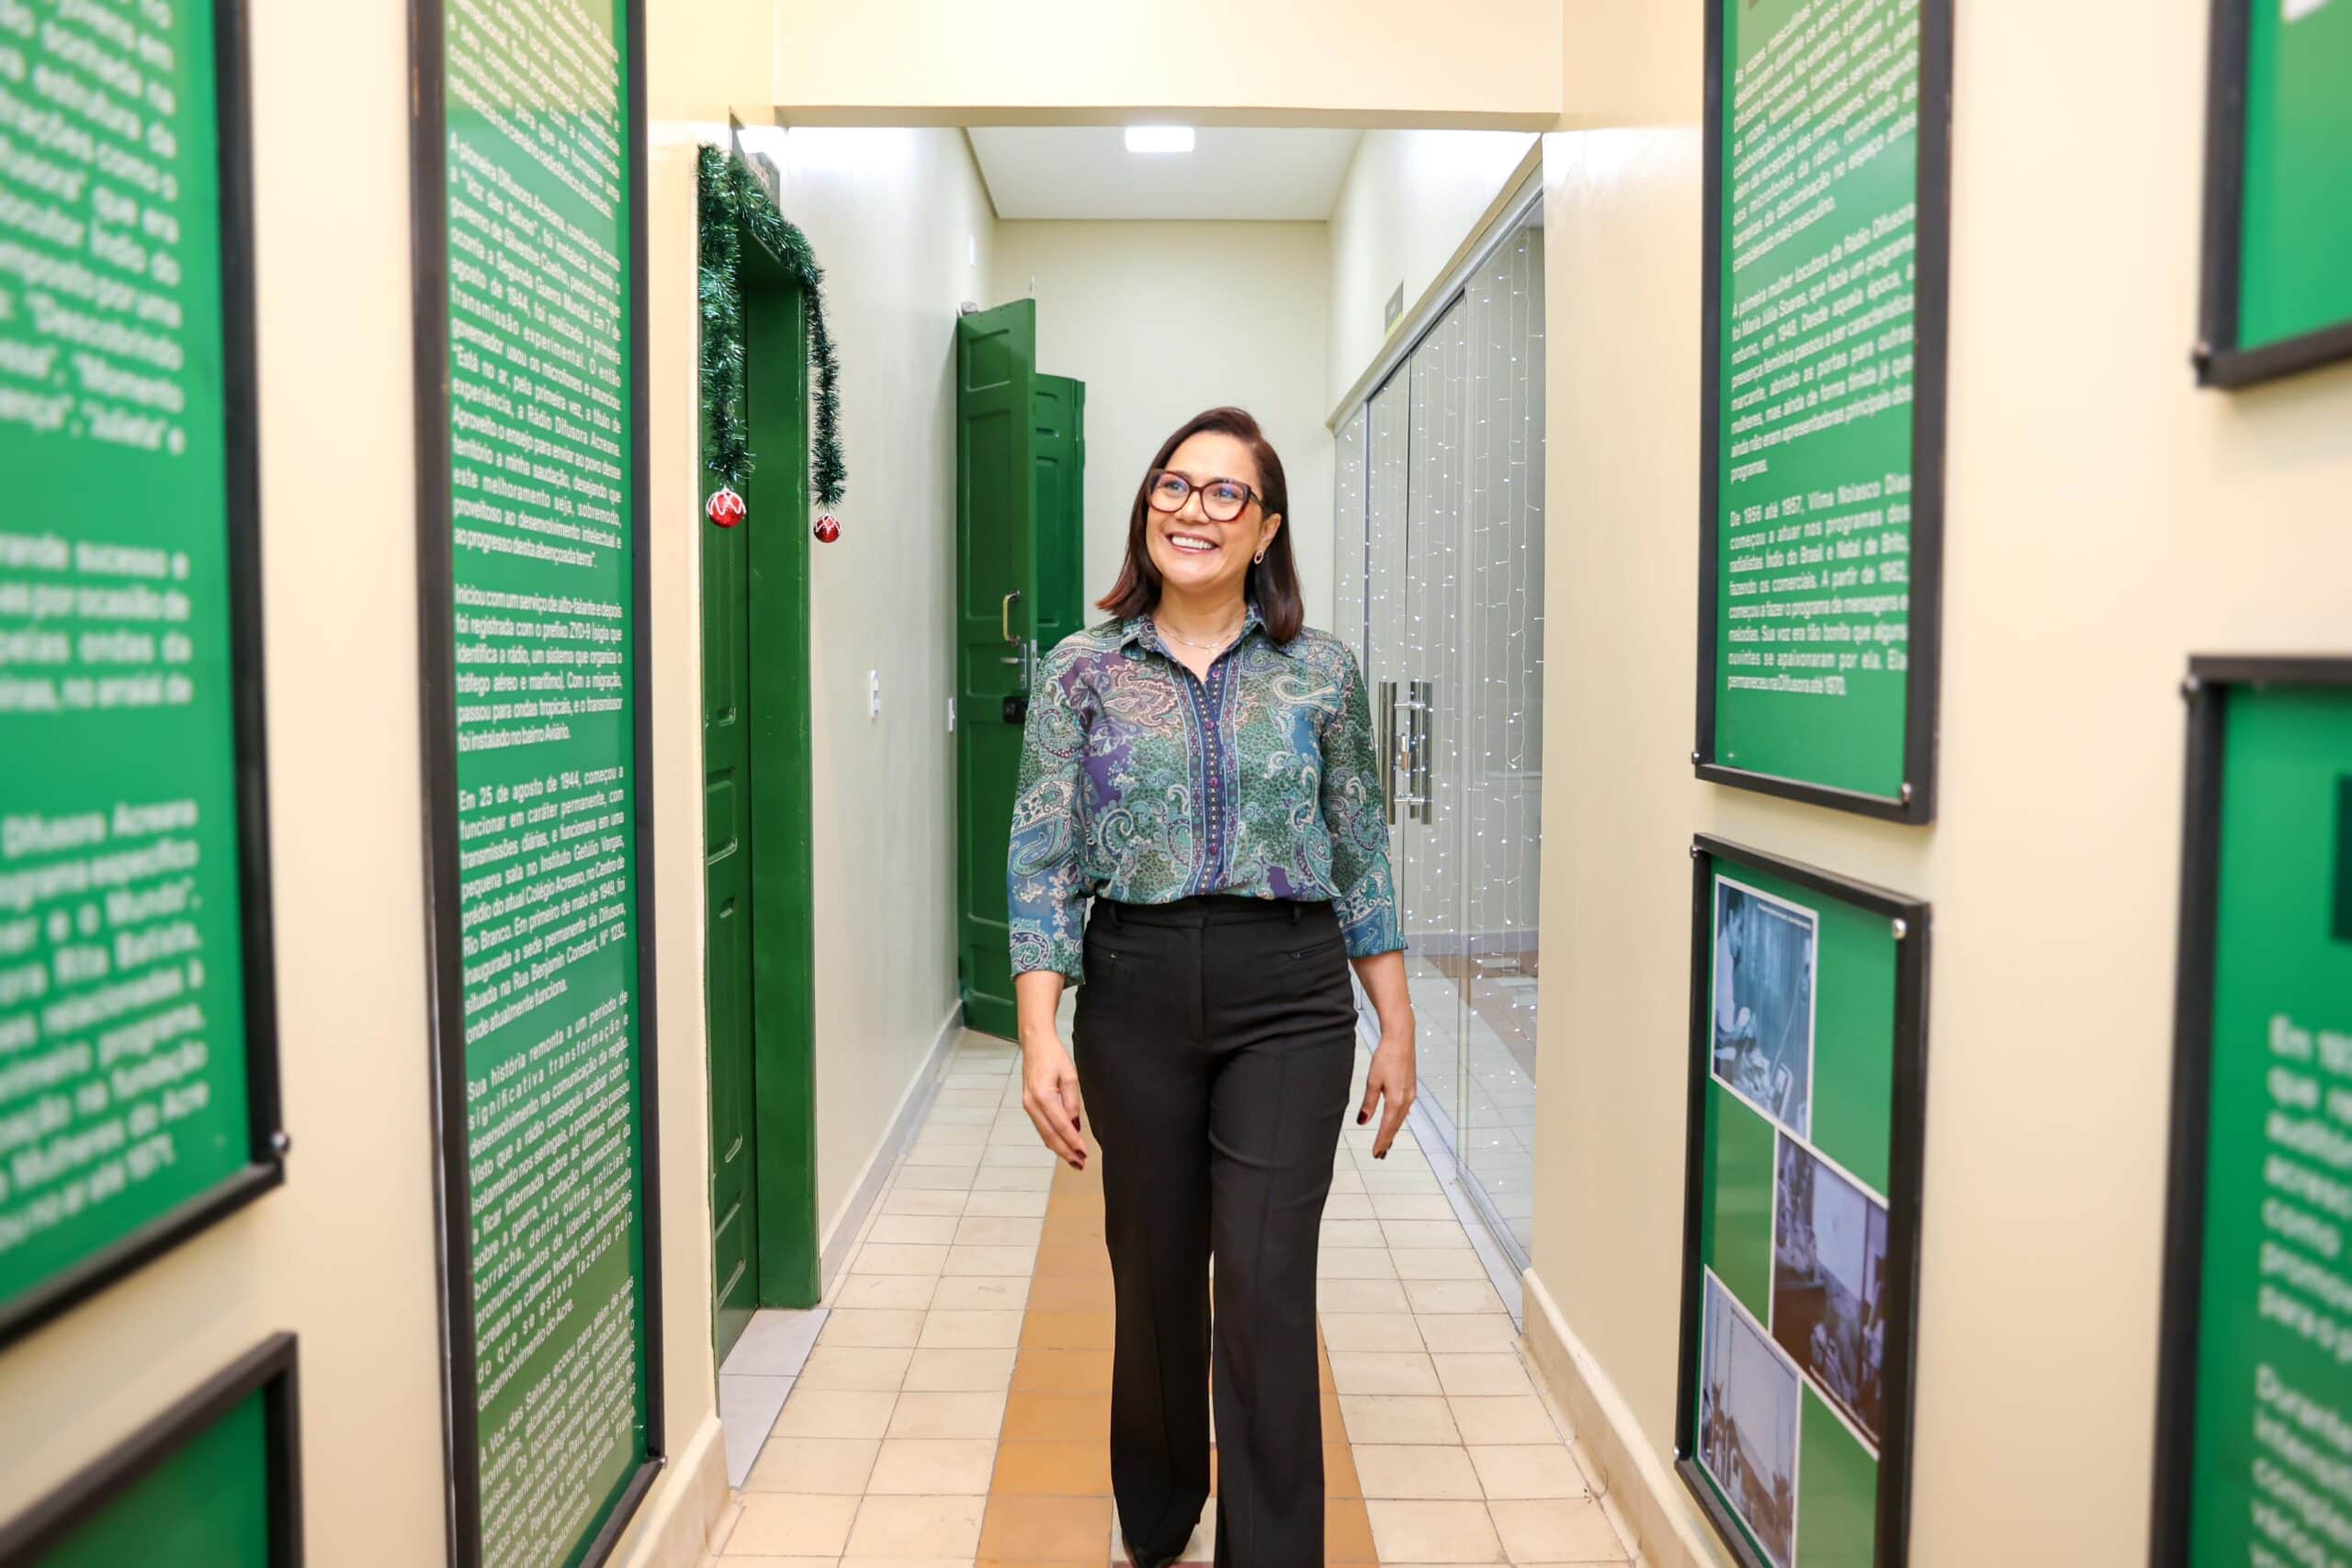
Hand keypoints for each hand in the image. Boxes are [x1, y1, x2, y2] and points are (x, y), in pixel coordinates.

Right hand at [1020, 1031, 1085, 1169]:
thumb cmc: (1053, 1056)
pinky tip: (1061, 1145)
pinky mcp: (1028, 1105)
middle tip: (1080, 1164)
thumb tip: (1074, 1125)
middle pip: (1050, 1136)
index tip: (1084, 1153)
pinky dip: (1051, 1138)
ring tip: (1073, 1159)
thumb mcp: (1070, 1076)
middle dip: (1066, 1152)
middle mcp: (1032, 1104)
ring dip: (1058, 1149)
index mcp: (1044, 1096)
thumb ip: (1072, 1102)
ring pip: (1044, 1134)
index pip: (1062, 1126)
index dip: (1073, 1142)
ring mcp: (1028, 1105)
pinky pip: (1040, 1127)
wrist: (1035, 1044)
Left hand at [1357, 1018, 1415, 1158]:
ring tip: (1386, 1143)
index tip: (1376, 1153)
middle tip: (1380, 1154)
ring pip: (1400, 1119)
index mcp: (1396, 1100)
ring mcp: (1411, 1094)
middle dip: (1387, 1140)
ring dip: (1393, 1131)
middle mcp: (1407, 1100)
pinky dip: (1397, 1120)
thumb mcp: (1373, 1081)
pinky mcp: (1411, 1088)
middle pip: (1395, 1126)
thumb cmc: (1387, 1057)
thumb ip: (1369, 1103)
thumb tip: (1362, 1120)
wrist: (1401, 1039)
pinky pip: (1404, 1110)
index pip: (1387, 1127)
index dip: (1381, 1141)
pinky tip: (1394, 1122)